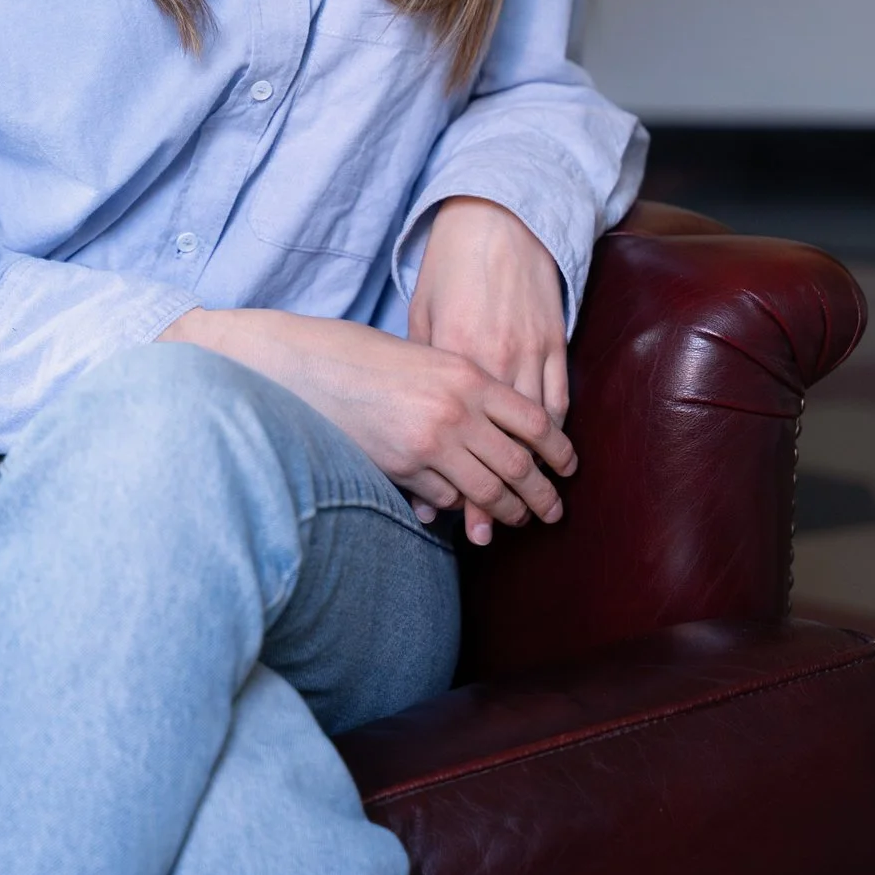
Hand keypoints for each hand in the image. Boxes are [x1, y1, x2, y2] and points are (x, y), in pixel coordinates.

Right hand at [160, 307, 574, 529]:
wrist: (306, 364)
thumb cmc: (363, 353)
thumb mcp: (424, 353)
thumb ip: (464, 384)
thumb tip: (498, 423)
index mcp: (468, 373)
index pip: (535, 419)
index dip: (559, 450)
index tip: (568, 467)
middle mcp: (456, 409)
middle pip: (519, 464)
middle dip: (542, 493)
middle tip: (553, 510)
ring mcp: (429, 442)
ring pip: (487, 490)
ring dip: (508, 511)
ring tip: (518, 521)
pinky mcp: (401, 468)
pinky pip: (444, 497)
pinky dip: (456, 507)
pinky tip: (463, 515)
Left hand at [408, 197, 572, 542]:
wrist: (495, 221)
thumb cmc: (448, 271)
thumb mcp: (422, 321)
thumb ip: (422, 379)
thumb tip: (417, 433)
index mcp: (457, 362)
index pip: (464, 442)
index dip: (468, 490)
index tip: (468, 527)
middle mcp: (497, 363)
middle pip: (507, 447)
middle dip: (509, 495)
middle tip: (507, 530)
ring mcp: (532, 353)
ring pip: (541, 430)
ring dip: (541, 472)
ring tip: (540, 505)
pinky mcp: (555, 342)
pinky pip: (560, 398)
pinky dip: (558, 431)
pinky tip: (554, 457)